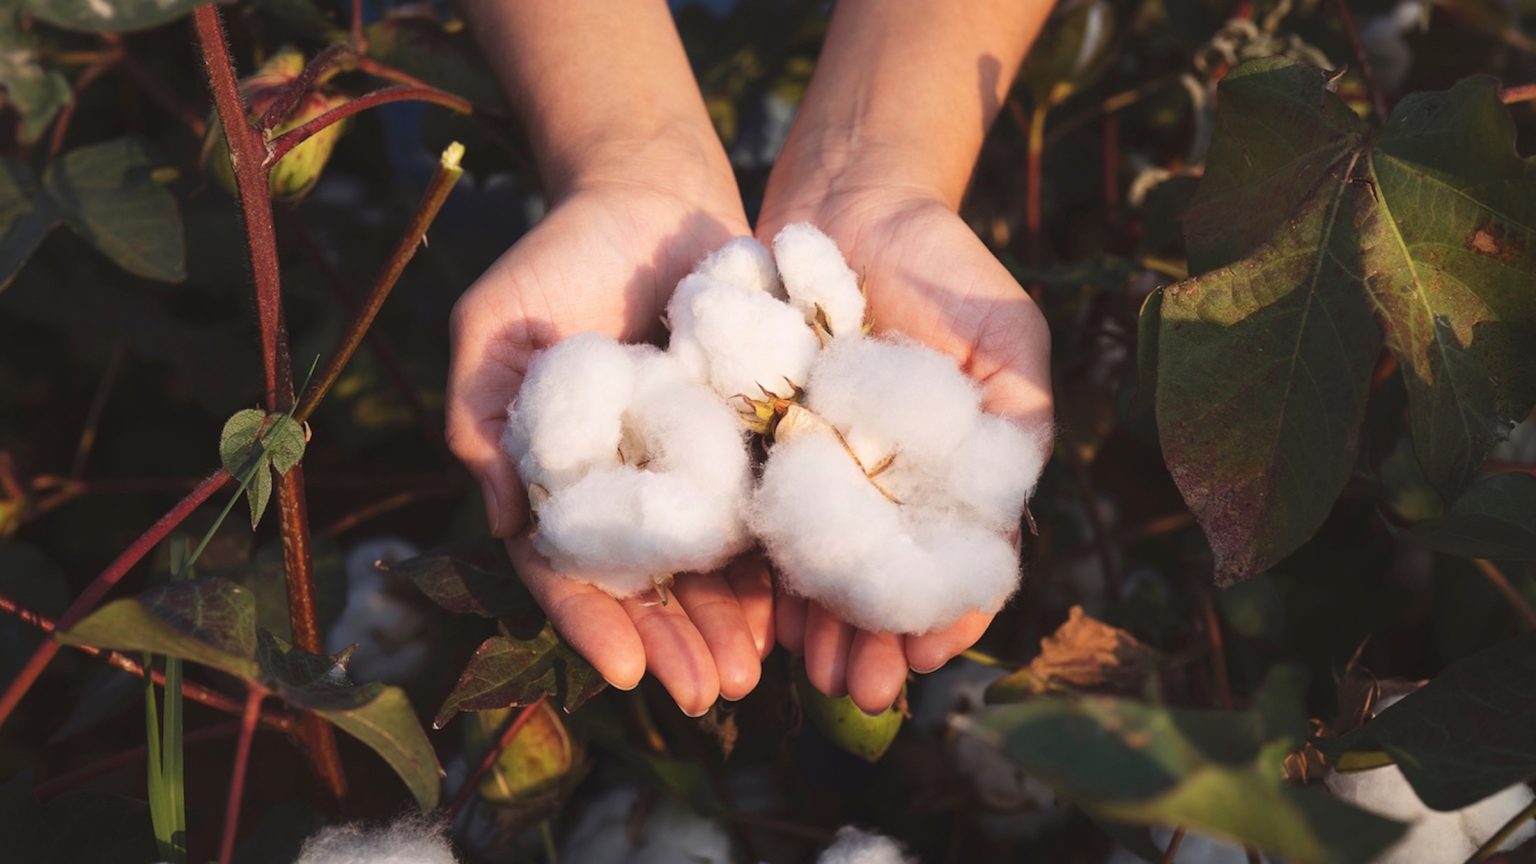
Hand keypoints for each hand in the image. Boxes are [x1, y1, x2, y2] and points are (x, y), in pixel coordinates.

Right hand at [447, 176, 773, 715]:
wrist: (648, 194)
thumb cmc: (556, 256)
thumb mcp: (494, 326)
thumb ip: (481, 417)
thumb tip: (501, 521)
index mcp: (558, 477)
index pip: (567, 566)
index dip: (590, 620)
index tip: (621, 671)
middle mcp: (626, 487)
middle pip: (647, 586)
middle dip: (673, 645)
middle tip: (708, 695)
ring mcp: (691, 469)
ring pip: (709, 568)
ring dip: (728, 626)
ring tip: (754, 676)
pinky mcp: (750, 440)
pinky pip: (764, 513)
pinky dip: (776, 565)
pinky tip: (795, 611)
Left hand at [758, 187, 1052, 713]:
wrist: (850, 200)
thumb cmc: (944, 268)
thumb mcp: (1006, 338)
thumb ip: (1019, 420)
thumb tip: (1009, 516)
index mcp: (948, 477)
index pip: (950, 564)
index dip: (943, 614)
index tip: (927, 654)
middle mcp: (884, 486)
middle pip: (879, 581)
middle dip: (872, 640)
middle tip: (860, 690)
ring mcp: (821, 471)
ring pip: (821, 566)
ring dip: (820, 625)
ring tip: (814, 673)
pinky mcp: (759, 444)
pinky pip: (763, 517)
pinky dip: (766, 567)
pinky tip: (766, 614)